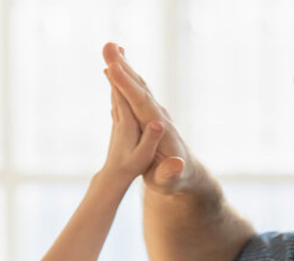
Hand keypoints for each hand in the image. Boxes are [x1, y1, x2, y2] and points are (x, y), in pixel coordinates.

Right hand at [101, 42, 194, 194]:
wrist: (185, 174)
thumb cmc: (174, 180)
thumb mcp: (170, 182)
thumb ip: (170, 173)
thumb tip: (177, 164)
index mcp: (160, 130)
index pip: (142, 103)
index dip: (127, 86)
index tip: (113, 68)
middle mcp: (159, 115)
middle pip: (139, 87)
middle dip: (123, 67)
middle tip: (108, 46)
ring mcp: (154, 112)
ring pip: (138, 85)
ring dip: (124, 66)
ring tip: (110, 47)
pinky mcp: (149, 113)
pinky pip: (135, 91)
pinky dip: (125, 76)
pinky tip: (114, 65)